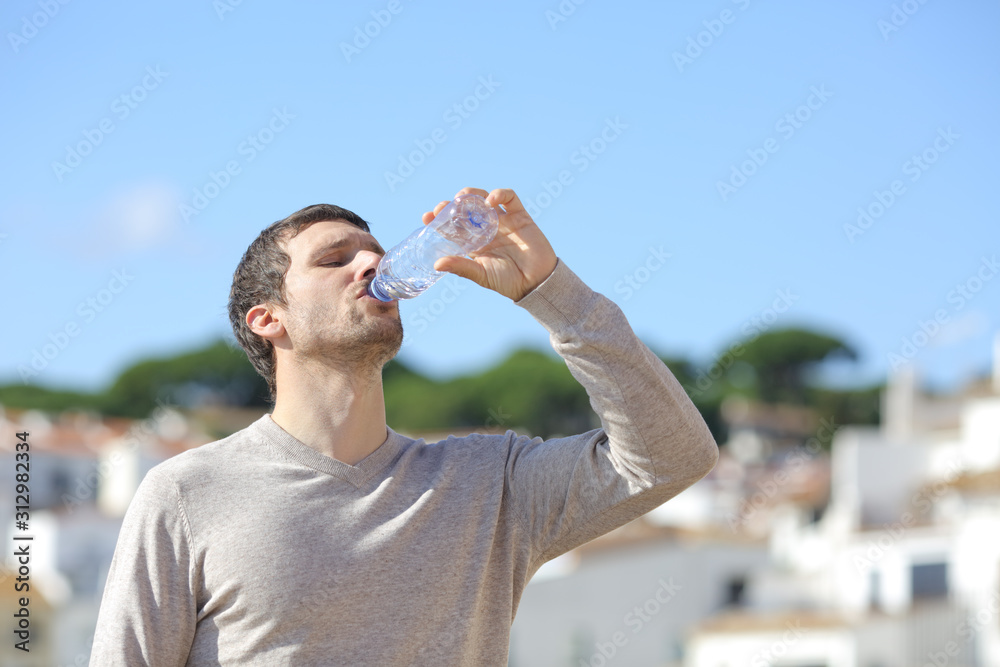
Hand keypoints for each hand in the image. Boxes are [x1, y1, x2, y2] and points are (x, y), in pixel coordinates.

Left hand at [422, 187, 557, 301]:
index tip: (426, 217)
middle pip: (466, 210)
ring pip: (483, 199)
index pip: (452, 227)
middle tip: (442, 207)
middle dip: (452, 206)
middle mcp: (486, 229)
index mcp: (474, 243)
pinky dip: (499, 194)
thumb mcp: (481, 275)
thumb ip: (461, 267)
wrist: (536, 282)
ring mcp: (502, 221)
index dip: (439, 220)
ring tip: (462, 199)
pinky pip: (509, 198)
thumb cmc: (507, 281)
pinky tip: (490, 201)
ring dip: (472, 195)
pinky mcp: (519, 215)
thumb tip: (436, 264)